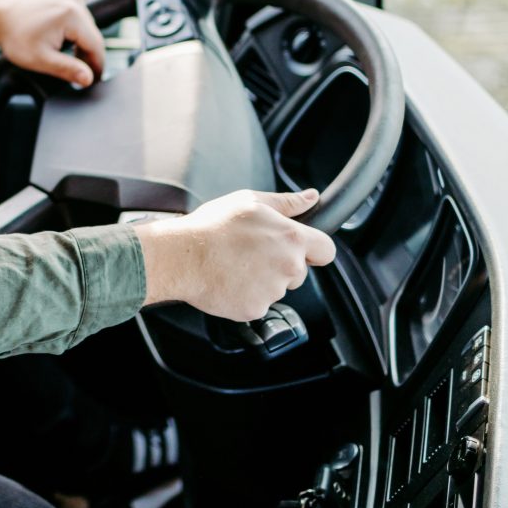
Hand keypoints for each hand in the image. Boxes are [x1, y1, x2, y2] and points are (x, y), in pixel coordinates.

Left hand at [0, 0, 105, 87]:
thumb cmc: (14, 36)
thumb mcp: (41, 59)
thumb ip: (67, 69)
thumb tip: (88, 79)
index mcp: (71, 15)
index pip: (96, 45)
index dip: (97, 66)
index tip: (94, 80)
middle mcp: (74, 1)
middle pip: (93, 35)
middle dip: (89, 56)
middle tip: (80, 75)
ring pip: (88, 28)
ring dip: (83, 44)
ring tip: (72, 61)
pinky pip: (80, 19)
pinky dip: (77, 33)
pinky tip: (66, 44)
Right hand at [135, 188, 335, 319]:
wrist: (181, 256)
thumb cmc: (211, 226)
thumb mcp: (249, 202)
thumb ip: (286, 202)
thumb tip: (311, 198)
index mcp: (291, 237)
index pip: (326, 250)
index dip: (315, 249)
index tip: (302, 249)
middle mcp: (288, 266)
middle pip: (300, 272)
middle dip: (282, 264)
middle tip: (251, 253)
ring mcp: (273, 291)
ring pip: (278, 288)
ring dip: (262, 280)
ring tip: (235, 265)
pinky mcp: (255, 309)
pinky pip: (258, 303)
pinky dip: (245, 295)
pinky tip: (228, 280)